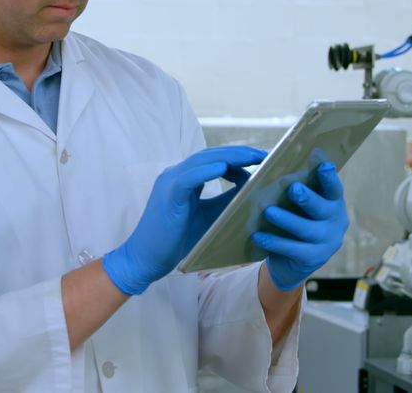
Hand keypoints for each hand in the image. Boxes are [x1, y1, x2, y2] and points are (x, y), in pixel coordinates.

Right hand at [103, 146, 265, 294]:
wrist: (147, 259)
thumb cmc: (176, 241)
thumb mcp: (209, 217)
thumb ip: (226, 201)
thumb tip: (253, 190)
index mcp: (184, 179)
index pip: (213, 160)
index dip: (237, 157)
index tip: (261, 160)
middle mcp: (176, 175)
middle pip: (210, 156)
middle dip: (238, 153)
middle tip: (265, 154)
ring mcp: (170, 183)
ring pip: (201, 162)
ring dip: (228, 158)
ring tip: (252, 157)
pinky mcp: (168, 196)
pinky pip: (187, 179)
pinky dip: (206, 172)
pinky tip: (224, 169)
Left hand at [252, 161, 348, 291]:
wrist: (293, 262)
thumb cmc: (297, 222)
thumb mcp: (302, 206)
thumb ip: (299, 188)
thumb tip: (276, 165)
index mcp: (334, 203)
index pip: (334, 189)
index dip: (329, 178)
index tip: (324, 165)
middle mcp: (336, 222)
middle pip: (322, 209)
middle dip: (308, 199)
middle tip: (293, 189)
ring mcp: (327, 243)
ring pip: (307, 229)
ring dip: (287, 220)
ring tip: (268, 212)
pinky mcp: (313, 259)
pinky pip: (292, 249)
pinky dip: (274, 242)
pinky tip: (259, 236)